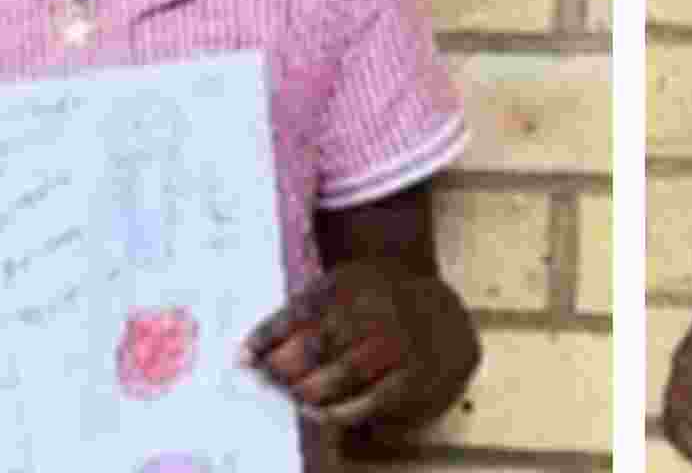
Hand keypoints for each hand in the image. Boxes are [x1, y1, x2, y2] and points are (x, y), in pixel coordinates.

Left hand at [241, 260, 428, 426]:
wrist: (447, 315)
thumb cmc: (384, 301)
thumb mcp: (352, 283)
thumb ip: (310, 306)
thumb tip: (256, 347)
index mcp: (358, 281)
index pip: (302, 309)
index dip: (268, 335)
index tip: (244, 356)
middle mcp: (380, 309)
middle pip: (316, 345)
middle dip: (282, 368)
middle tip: (266, 380)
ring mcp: (399, 345)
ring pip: (339, 376)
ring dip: (305, 391)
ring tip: (290, 394)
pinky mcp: (414, 379)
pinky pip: (366, 403)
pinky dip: (336, 412)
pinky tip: (319, 411)